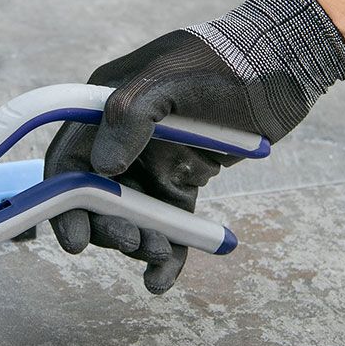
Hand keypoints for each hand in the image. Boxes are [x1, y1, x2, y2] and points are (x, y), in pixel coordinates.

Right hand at [45, 0, 344, 293]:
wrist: (282, 65)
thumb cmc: (222, 63)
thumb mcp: (170, 79)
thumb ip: (129, 116)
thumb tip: (102, 169)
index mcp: (102, 108)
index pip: (67, 161)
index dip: (62, 202)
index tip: (75, 240)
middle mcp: (119, 139)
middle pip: (95, 197)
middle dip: (109, 227)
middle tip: (135, 243)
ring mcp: (150, 162)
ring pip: (131, 216)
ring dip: (140, 241)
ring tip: (162, 252)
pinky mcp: (182, 181)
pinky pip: (167, 222)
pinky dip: (167, 253)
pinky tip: (162, 282)